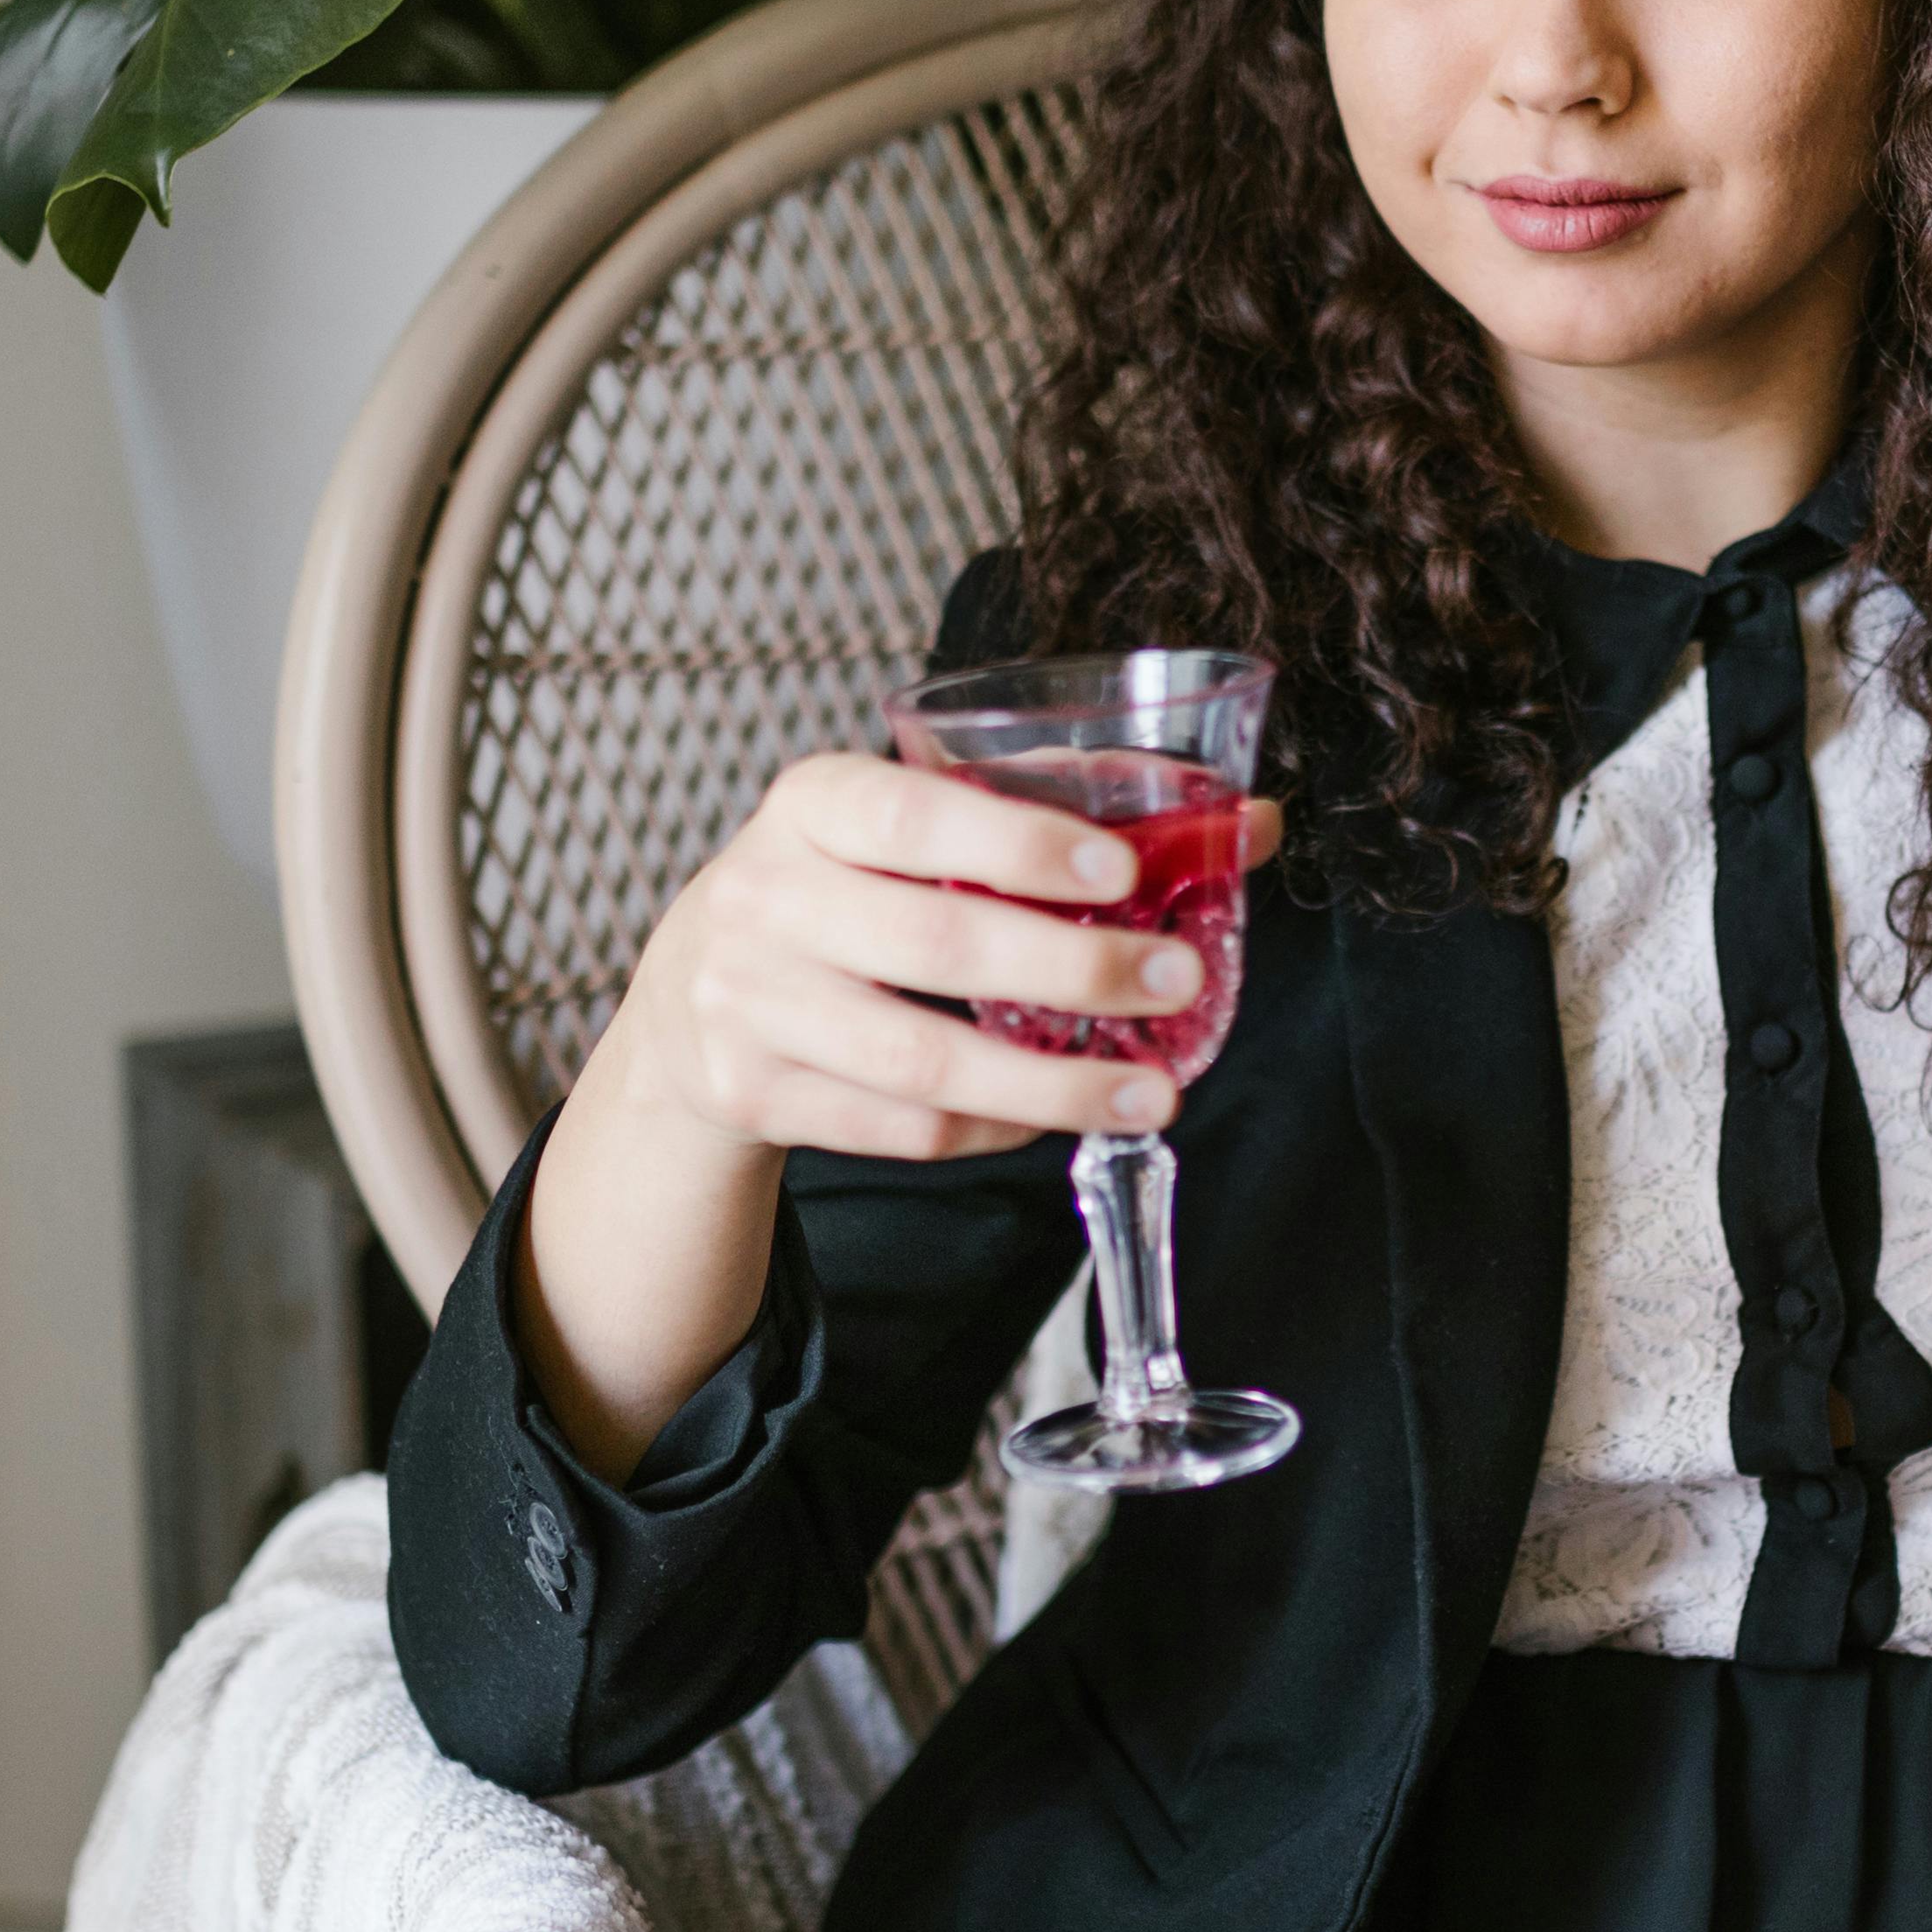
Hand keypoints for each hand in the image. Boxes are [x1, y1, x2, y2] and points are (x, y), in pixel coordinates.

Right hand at [590, 748, 1271, 1166]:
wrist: (686, 1001)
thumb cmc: (843, 894)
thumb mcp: (908, 831)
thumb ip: (1061, 813)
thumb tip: (1245, 823)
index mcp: (812, 802)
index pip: (913, 816)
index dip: (1018, 845)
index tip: (1121, 870)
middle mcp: (764, 896)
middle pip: (934, 947)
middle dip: (1073, 971)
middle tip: (1177, 981)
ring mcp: (748, 1003)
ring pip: (922, 1061)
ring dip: (1052, 1085)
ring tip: (1152, 1092)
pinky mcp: (753, 1094)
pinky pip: (902, 1129)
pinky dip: (993, 1128)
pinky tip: (1053, 1115)